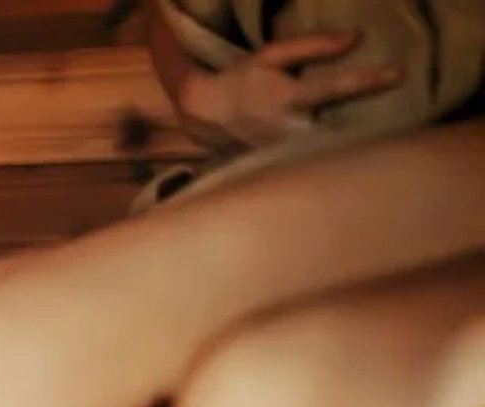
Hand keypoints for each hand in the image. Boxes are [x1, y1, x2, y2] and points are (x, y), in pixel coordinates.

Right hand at [175, 31, 401, 150]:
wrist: (203, 113)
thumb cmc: (241, 79)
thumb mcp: (272, 55)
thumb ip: (313, 45)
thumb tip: (356, 38)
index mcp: (288, 98)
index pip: (334, 86)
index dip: (367, 80)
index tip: (398, 74)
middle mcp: (287, 128)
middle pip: (339, 131)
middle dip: (367, 130)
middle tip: (403, 128)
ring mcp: (281, 153)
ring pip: (327, 153)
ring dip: (353, 150)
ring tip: (380, 151)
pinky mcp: (277, 168)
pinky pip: (311, 166)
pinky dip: (330, 163)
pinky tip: (346, 166)